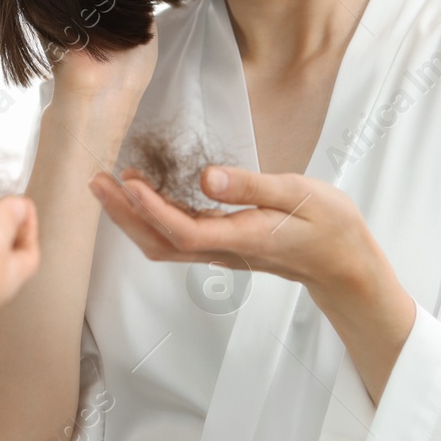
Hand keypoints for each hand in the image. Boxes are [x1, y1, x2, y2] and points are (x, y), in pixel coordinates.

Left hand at [86, 163, 387, 303]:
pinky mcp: (222, 245)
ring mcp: (220, 251)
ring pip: (163, 243)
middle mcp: (224, 250)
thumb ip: (252, 186)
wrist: (343, 263)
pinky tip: (143, 193)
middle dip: (123, 215)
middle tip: (96, 181)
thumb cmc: (328, 226)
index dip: (150, 210)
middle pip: (160, 242)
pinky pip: (176, 237)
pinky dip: (151, 217)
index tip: (127, 182)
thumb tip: (207, 177)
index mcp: (242, 237)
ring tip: (108, 185)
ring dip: (131, 217)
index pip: (183, 231)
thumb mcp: (299, 194)